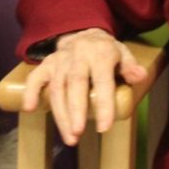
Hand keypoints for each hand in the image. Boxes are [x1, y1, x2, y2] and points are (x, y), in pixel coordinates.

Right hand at [20, 28, 147, 145]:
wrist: (82, 31)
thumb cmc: (105, 51)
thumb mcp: (123, 53)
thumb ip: (130, 66)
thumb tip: (139, 76)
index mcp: (100, 54)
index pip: (102, 81)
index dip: (103, 105)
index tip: (104, 128)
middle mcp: (78, 56)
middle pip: (75, 84)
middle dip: (75, 111)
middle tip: (77, 134)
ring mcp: (60, 60)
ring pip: (57, 87)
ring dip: (60, 113)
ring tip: (69, 137)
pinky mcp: (46, 64)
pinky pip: (35, 77)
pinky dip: (30, 91)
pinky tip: (29, 109)